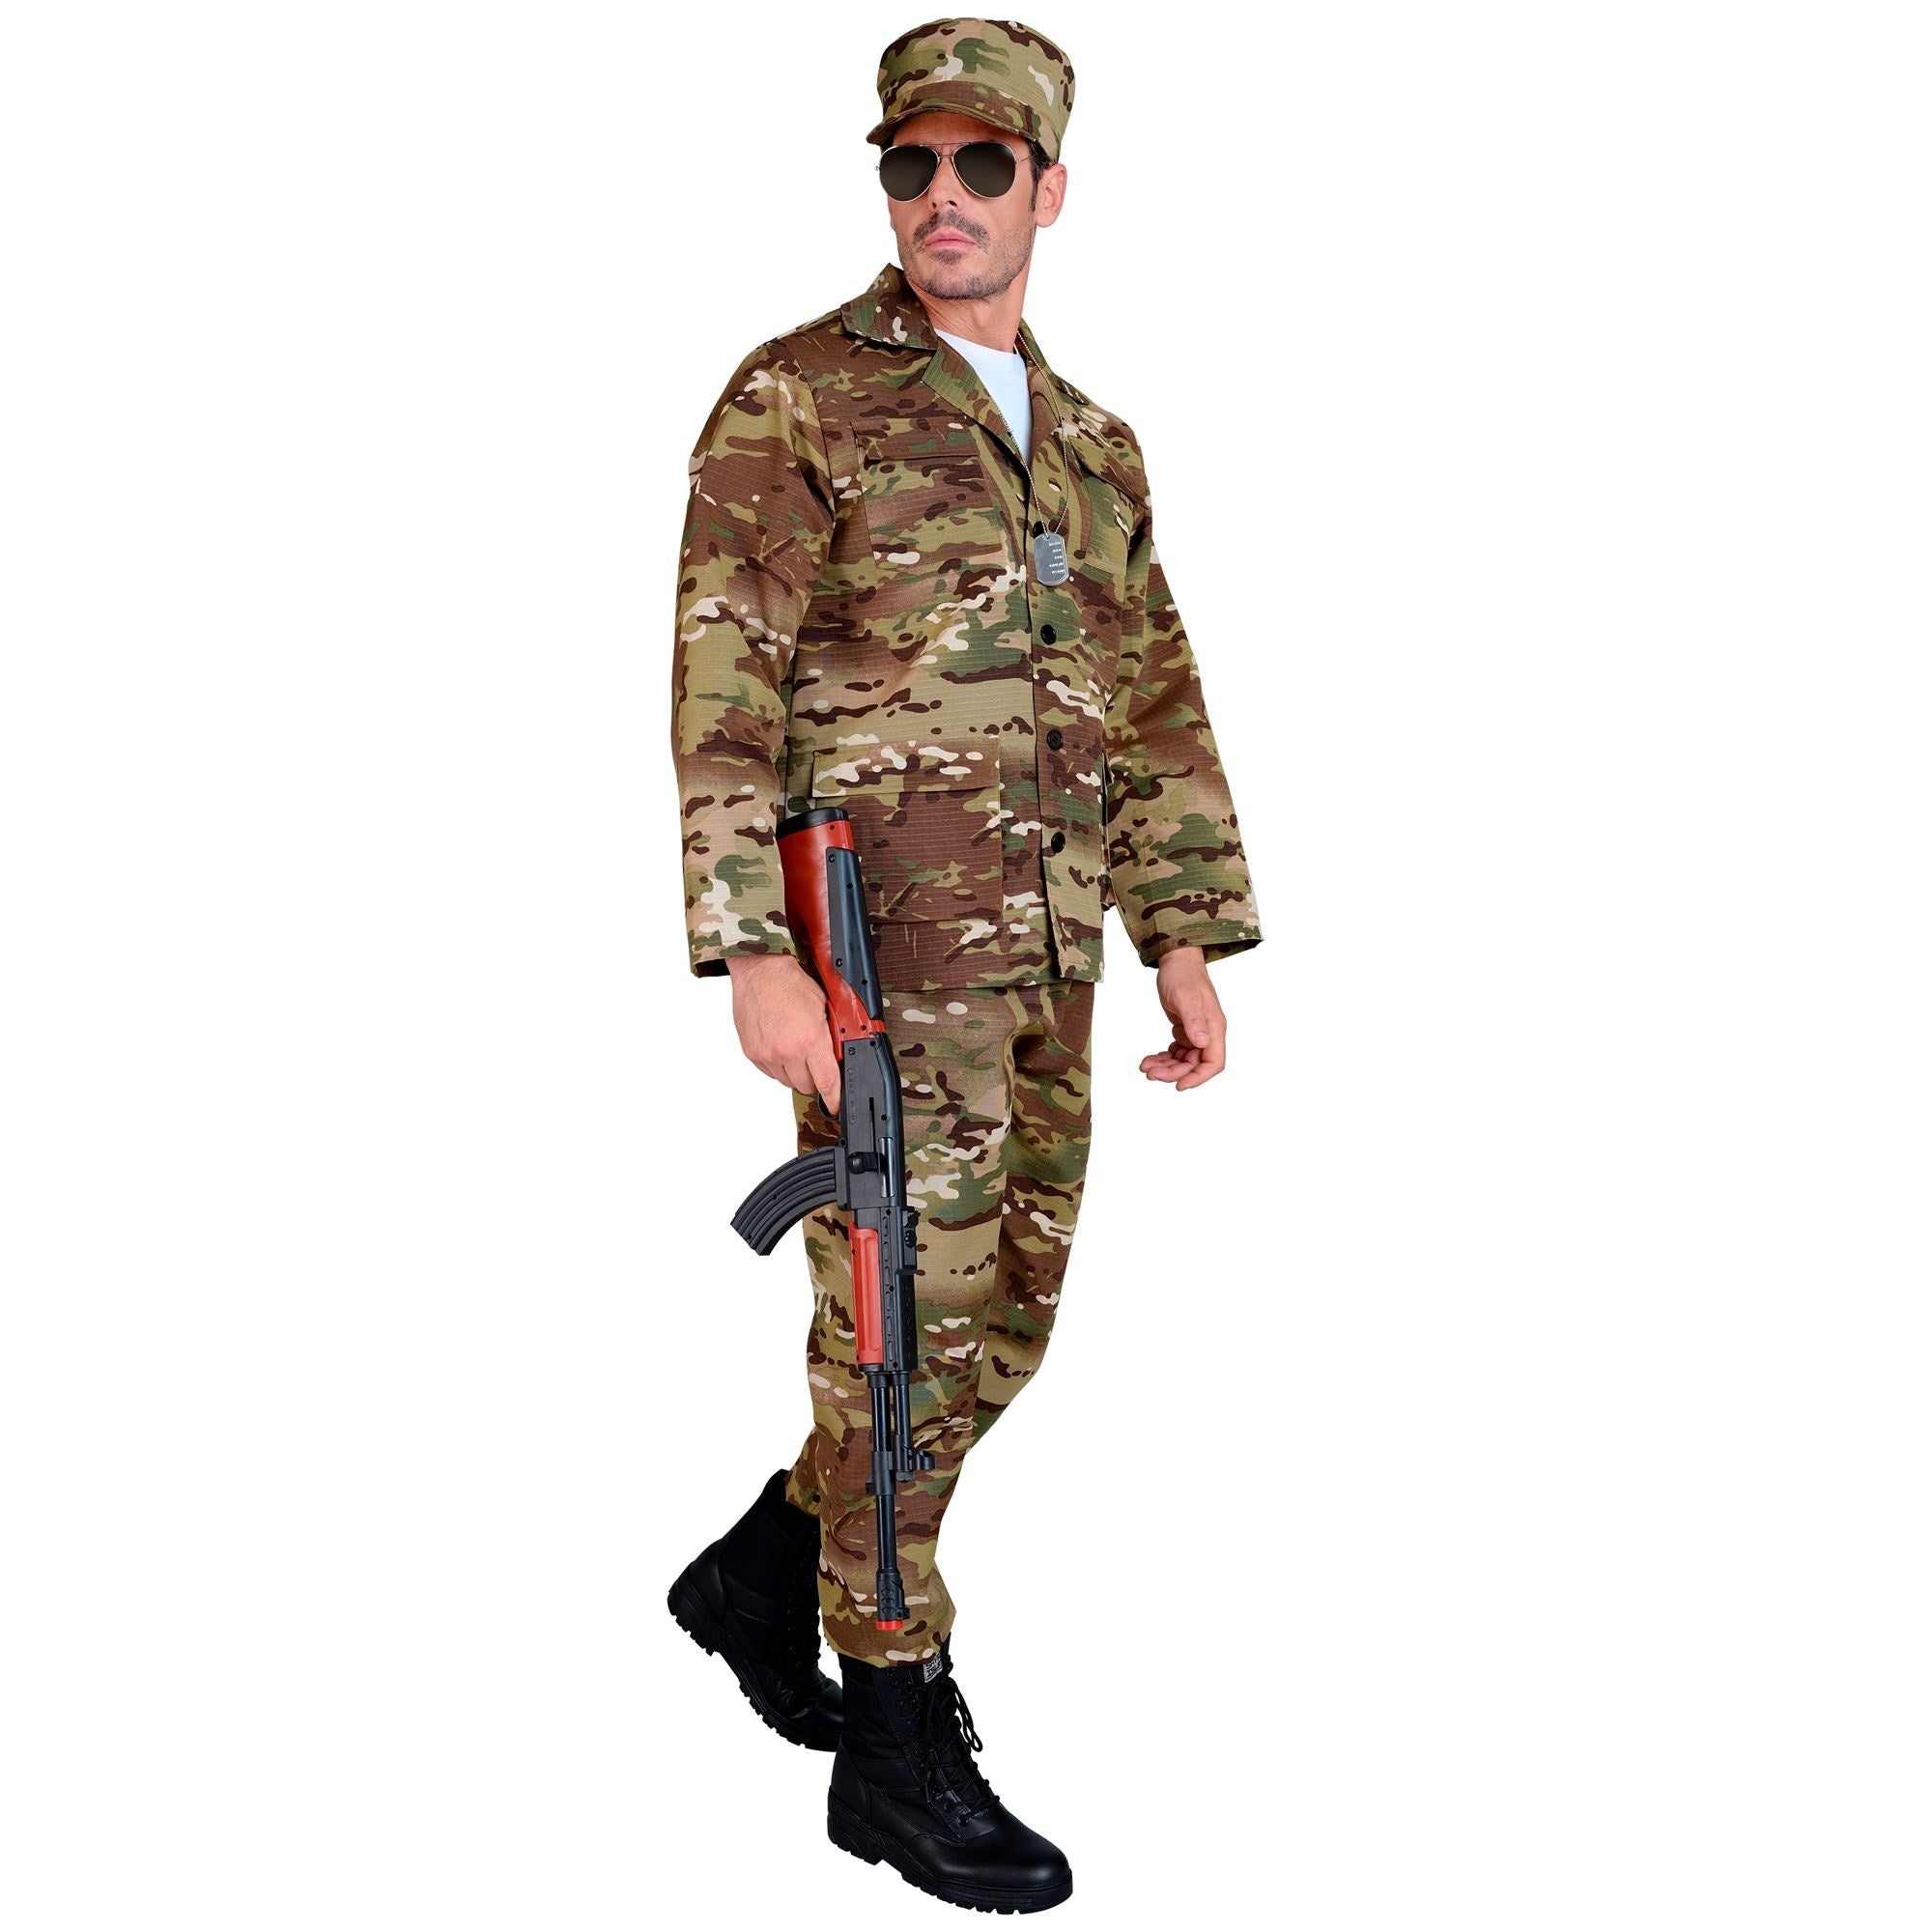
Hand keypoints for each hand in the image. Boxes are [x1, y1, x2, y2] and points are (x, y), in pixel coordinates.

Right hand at [727, 952, 842, 1112]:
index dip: (833, 1097)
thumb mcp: (823, 1007)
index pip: (826, 1081)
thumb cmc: (790, 982)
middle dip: (814, 1077)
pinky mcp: (752, 1053)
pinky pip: (770, 1072)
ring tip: (795, 1048)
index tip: (834, 1105)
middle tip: (814, 1060)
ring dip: (794, 1072)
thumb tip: (836, 1056)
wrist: (759, 971)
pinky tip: (780, 1046)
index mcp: (810, 1040)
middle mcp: (787, 1052)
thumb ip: (830, 1036)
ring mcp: (767, 1054)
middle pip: (805, 1085)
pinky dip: (777, 1065)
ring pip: (786, 1081)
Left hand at [1139, 946, 1226, 1090]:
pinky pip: (1177, 1051)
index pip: (1214, 1062)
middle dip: (1173, 1072)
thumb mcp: (1185, 997)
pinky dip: (1164, 1058)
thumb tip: (1203, 1043)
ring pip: (1184, 1060)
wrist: (1176, 959)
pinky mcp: (1185, 1029)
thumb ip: (1194, 1021)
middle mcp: (1207, 1032)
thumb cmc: (1182, 974)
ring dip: (1166, 1066)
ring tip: (1145, 1066)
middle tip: (1149, 1072)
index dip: (1198, 1077)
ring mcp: (1196, 1032)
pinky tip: (1150, 1058)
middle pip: (1195, 1064)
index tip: (1179, 1085)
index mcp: (1214, 1027)